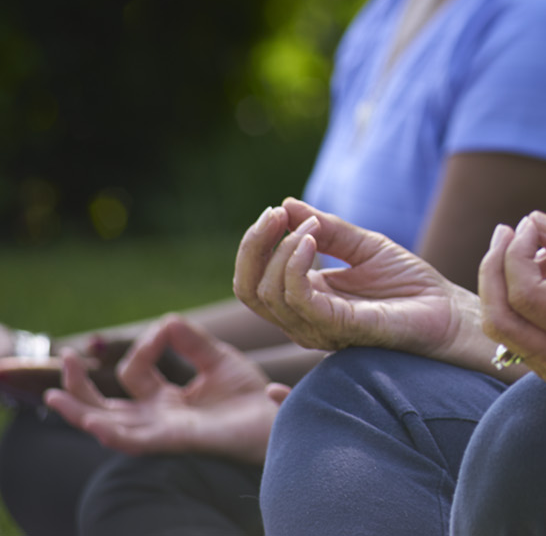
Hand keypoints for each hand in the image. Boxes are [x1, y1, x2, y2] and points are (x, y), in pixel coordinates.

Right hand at [41, 315, 284, 464]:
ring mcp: (161, 431)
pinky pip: (133, 441)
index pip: (135, 372)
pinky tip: (91, 422)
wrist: (274, 416)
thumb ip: (190, 341)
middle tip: (66, 358)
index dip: (145, 346)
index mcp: (165, 400)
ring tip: (53, 396)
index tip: (165, 329)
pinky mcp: (173, 440)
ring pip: (107, 426)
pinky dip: (110, 432)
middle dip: (79, 387)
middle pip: (104, 406)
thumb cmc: (248, 394)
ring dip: (79, 411)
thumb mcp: (216, 359)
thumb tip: (165, 321)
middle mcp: (156, 417)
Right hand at [234, 198, 478, 359]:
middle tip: (275, 214)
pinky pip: (299, 301)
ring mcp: (317, 327)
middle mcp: (302, 318)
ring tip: (309, 226)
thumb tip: (287, 204)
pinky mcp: (338, 328)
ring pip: (268, 295)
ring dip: (281, 250)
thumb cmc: (410, 283)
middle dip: (254, 246)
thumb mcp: (365, 245)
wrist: (447, 311)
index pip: (254, 278)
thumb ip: (329, 229)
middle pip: (249, 289)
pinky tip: (310, 241)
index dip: (256, 243)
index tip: (275, 210)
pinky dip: (296, 266)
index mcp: (305, 298)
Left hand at [478, 212, 545, 390]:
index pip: (527, 294)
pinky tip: (539, 274)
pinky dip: (513, 300)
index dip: (516, 252)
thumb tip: (534, 221)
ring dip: (500, 284)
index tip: (531, 224)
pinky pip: (513, 337)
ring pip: (499, 330)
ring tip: (529, 250)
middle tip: (508, 231)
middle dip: (493, 267)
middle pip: (500, 317)